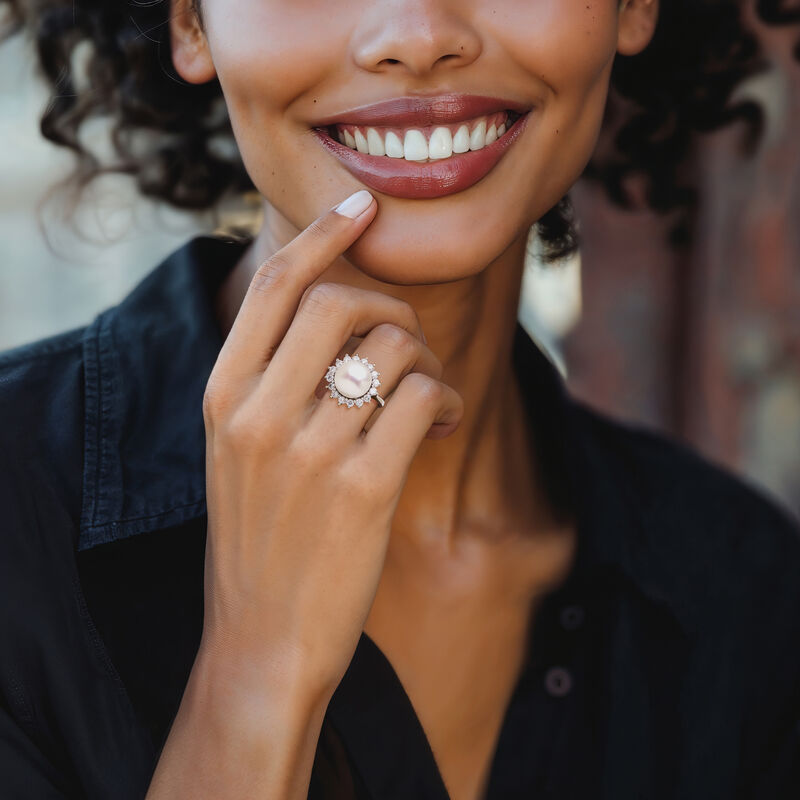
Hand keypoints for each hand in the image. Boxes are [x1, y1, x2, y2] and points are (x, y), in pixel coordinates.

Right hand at [198, 190, 463, 708]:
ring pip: (394, 348)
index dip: (324, 235)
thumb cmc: (259, 538)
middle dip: (392, 307)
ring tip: (429, 396)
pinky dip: (446, 399)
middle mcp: (257, 413)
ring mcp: (310, 450)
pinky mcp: (363, 488)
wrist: (261, 638)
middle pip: (342, 302)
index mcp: (222, 395)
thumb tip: (336, 309)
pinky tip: (440, 424)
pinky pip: (424, 398)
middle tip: (410, 342)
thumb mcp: (237, 450)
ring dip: (428, 361)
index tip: (364, 207)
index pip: (275, 287)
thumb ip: (270, 380)